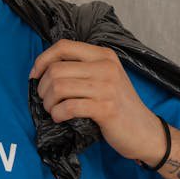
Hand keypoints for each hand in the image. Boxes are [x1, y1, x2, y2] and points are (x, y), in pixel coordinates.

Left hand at [28, 39, 165, 163]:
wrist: (145, 132)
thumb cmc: (120, 106)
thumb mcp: (106, 78)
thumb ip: (82, 69)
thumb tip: (46, 69)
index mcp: (104, 55)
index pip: (63, 46)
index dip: (42, 60)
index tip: (35, 76)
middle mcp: (106, 67)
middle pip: (56, 69)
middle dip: (43, 88)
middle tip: (46, 100)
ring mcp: (107, 87)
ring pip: (59, 87)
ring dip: (49, 103)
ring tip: (53, 110)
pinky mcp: (106, 108)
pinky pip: (69, 107)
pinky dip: (58, 114)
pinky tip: (60, 118)